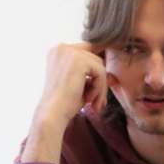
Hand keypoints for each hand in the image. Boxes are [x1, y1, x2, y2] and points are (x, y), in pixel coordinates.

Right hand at [20, 43, 117, 163]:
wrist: (53, 115)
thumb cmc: (63, 103)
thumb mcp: (78, 84)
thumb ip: (91, 75)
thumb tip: (111, 76)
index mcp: (57, 51)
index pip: (86, 52)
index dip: (95, 69)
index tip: (99, 87)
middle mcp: (61, 47)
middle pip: (94, 57)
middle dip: (98, 80)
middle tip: (97, 101)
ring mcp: (69, 52)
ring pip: (99, 65)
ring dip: (100, 86)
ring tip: (92, 103)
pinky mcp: (79, 61)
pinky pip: (100, 72)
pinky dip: (99, 88)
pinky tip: (89, 99)